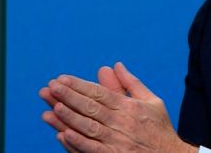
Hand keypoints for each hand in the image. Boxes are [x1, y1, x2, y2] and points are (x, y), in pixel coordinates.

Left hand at [43, 62, 195, 152]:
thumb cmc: (159, 128)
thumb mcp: (151, 101)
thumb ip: (131, 84)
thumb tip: (115, 66)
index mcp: (131, 107)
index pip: (101, 93)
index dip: (80, 86)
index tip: (62, 79)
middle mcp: (123, 122)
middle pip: (92, 107)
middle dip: (70, 96)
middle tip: (51, 87)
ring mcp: (117, 141)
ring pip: (89, 127)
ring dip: (70, 117)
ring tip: (53, 106)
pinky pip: (92, 149)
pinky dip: (77, 142)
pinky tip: (62, 134)